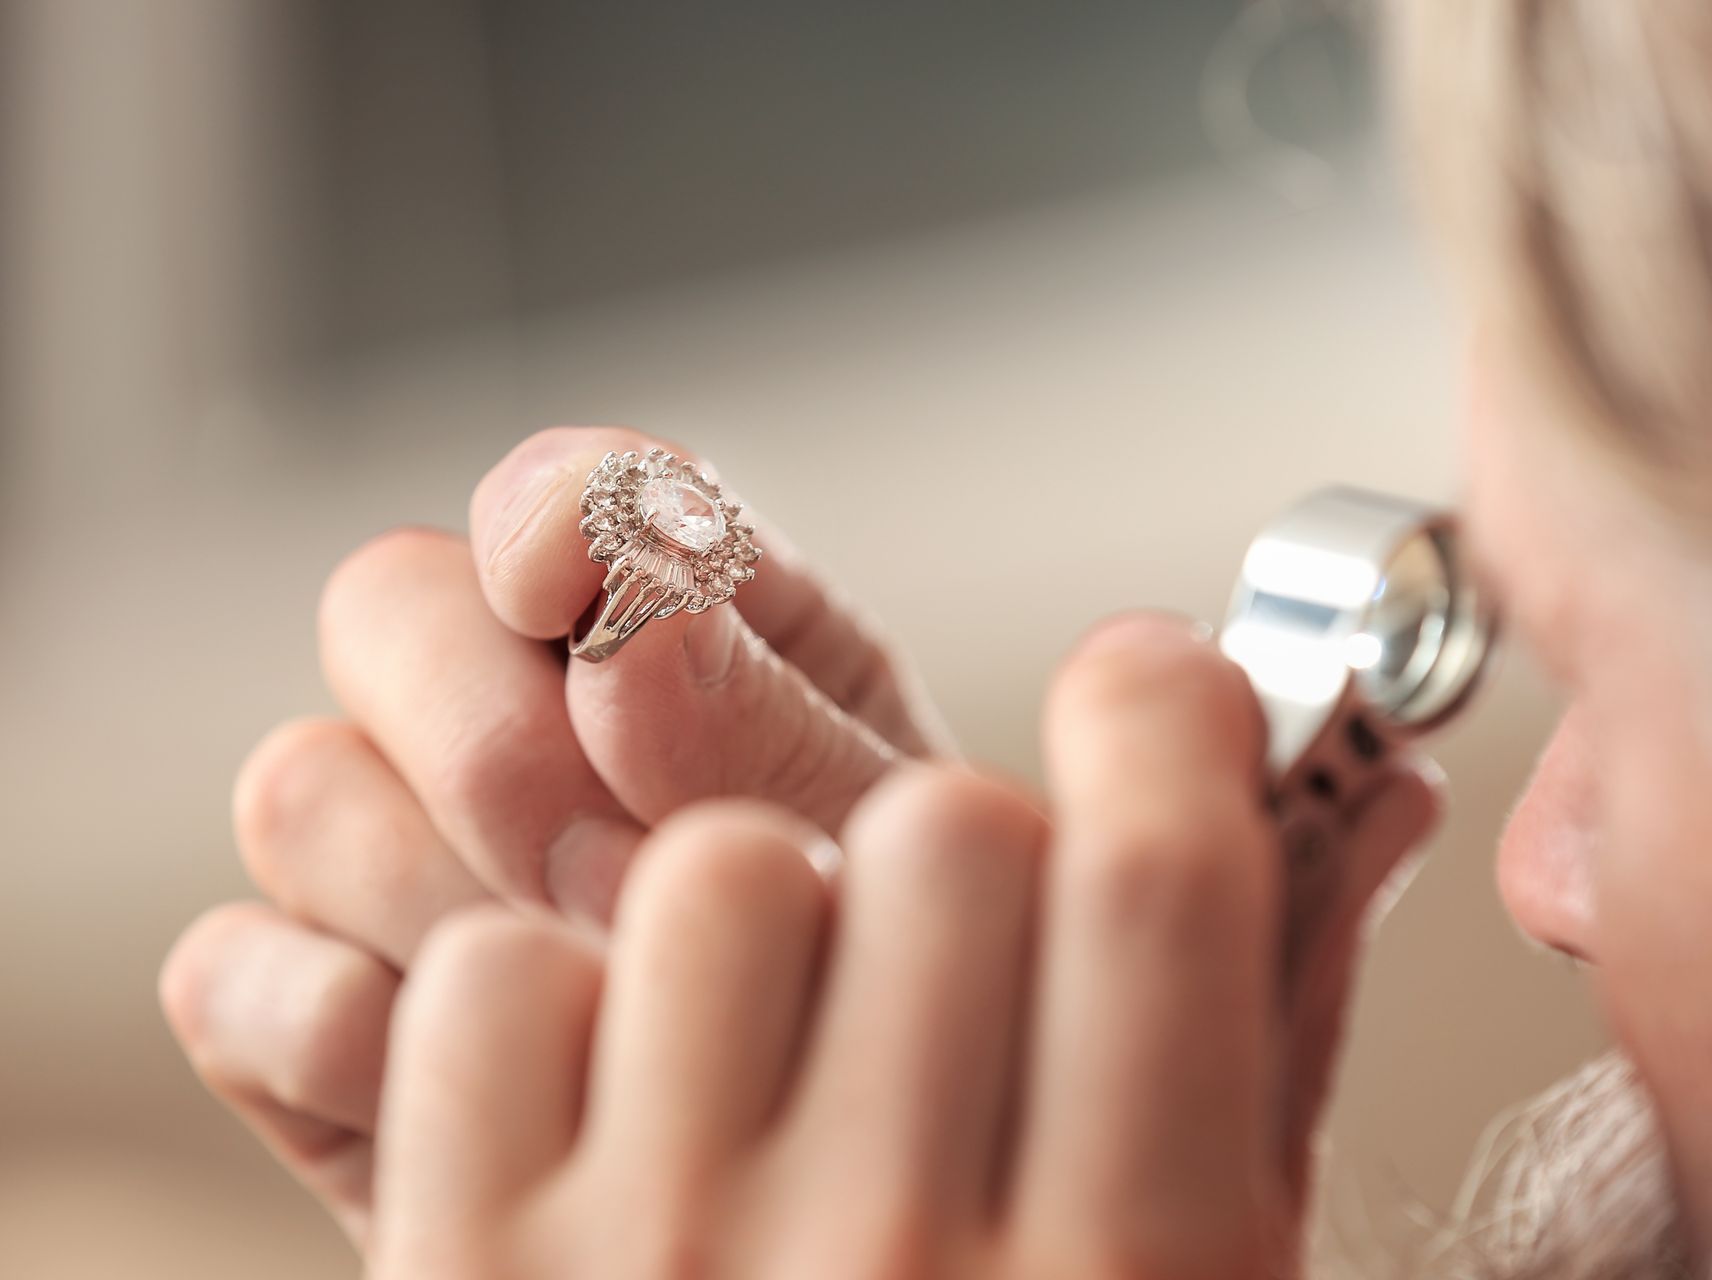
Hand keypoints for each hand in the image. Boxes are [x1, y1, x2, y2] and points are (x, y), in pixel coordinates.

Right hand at [161, 426, 949, 1242]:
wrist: (839, 1197)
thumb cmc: (916, 1010)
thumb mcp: (899, 868)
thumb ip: (777, 737)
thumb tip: (623, 643)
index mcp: (702, 627)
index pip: (580, 491)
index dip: (567, 523)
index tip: (599, 613)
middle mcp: (530, 712)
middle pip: (388, 600)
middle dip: (493, 739)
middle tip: (629, 889)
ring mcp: (407, 860)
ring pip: (301, 786)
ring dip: (446, 904)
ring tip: (610, 1018)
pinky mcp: (324, 1020)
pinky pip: (233, 976)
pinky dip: (349, 1037)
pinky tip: (501, 1100)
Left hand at [363, 614, 1438, 1277]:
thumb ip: (1268, 1041)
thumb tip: (1363, 790)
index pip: (1157, 881)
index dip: (1164, 725)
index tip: (1144, 690)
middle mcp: (893, 1272)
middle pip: (941, 837)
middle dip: (965, 854)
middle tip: (952, 952)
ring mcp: (661, 1269)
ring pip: (714, 870)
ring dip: (761, 919)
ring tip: (773, 1054)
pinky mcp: (469, 1264)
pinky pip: (497, 975)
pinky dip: (555, 1002)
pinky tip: (619, 1113)